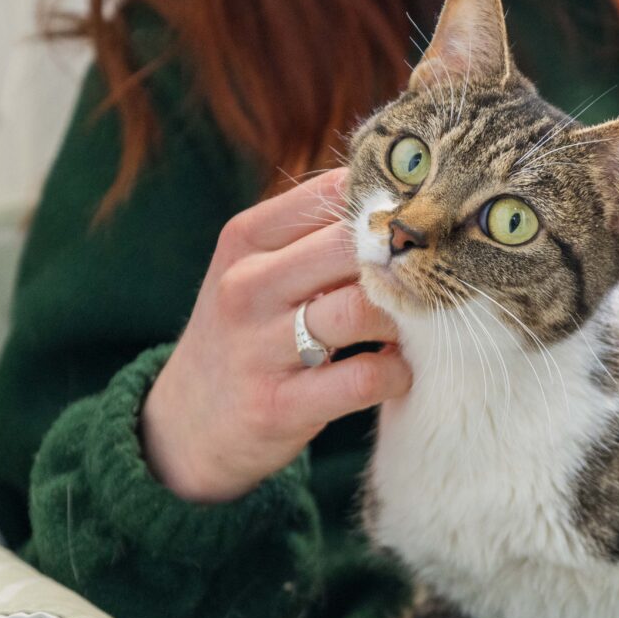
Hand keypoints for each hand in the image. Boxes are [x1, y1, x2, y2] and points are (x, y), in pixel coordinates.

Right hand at [142, 169, 410, 502]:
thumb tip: (403, 201)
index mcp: (245, 239)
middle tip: (431, 280)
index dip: (390, 204)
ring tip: (413, 327)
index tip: (422, 224)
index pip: (332, 193)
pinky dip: (396, 373)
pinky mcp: (279, 405)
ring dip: (404, 319)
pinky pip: (362, 377)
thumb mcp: (258, 270)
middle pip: (352, 247)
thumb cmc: (247, 334)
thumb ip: (315, 235)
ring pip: (360, 310)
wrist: (187, 424)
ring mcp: (259, 347)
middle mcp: (246, 285)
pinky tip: (396, 371)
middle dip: (403, 262)